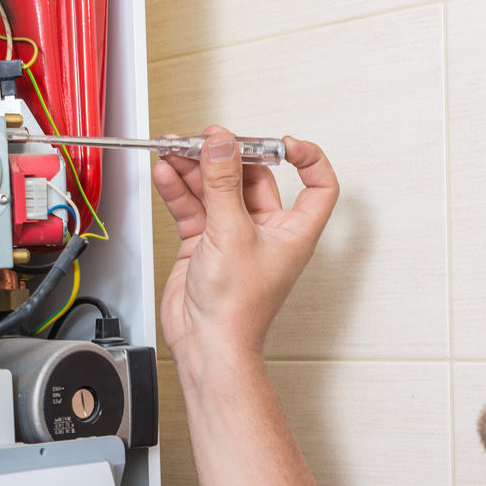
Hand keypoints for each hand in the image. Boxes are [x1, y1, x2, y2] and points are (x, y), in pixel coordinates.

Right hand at [152, 126, 338, 370]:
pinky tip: (167, 174)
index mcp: (293, 231)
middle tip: (206, 140)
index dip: (307, 160)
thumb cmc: (237, 310)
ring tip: (175, 151)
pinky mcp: (204, 244)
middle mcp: (266, 231)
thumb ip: (223, 183)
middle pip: (252, 179)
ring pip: (216, 190)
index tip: (285, 143)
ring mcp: (233, 236)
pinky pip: (193, 207)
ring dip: (195, 169)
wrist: (207, 344)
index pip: (318, 186)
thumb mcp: (232, 233)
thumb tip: (222, 145)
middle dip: (226, 157)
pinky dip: (179, 189)